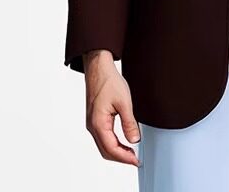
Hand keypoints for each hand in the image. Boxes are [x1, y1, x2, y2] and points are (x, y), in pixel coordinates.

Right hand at [83, 50, 141, 166]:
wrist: (98, 68)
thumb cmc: (108, 81)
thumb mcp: (124, 102)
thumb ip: (129, 123)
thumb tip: (135, 139)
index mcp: (98, 123)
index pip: (111, 148)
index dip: (125, 157)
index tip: (136, 160)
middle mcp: (92, 126)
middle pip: (106, 151)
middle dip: (121, 157)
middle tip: (136, 159)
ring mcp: (92, 123)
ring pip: (103, 145)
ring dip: (117, 151)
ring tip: (132, 152)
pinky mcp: (94, 119)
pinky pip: (103, 137)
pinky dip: (113, 144)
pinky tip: (123, 142)